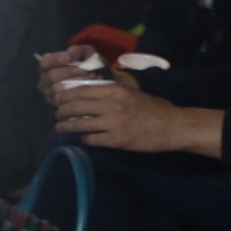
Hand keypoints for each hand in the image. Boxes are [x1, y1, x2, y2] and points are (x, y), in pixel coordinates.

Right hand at [37, 44, 98, 98]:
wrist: (98, 79)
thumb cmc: (88, 64)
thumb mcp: (85, 53)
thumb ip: (78, 51)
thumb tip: (70, 53)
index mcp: (47, 66)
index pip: (45, 62)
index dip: (55, 59)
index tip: (70, 57)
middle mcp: (45, 81)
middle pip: (51, 76)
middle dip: (70, 72)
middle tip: (86, 69)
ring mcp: (50, 94)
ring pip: (58, 89)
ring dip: (77, 82)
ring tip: (92, 77)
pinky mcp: (58, 105)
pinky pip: (65, 100)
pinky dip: (79, 92)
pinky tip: (92, 87)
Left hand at [52, 81, 204, 152]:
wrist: (173, 126)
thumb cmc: (153, 108)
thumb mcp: (131, 93)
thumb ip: (110, 92)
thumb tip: (85, 93)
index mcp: (116, 90)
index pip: (81, 90)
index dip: (65, 96)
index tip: (57, 99)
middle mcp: (112, 105)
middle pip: (75, 107)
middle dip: (61, 112)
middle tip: (57, 115)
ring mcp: (114, 123)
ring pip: (80, 124)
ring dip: (67, 126)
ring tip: (61, 127)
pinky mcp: (116, 140)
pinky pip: (91, 139)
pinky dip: (84, 138)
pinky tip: (84, 138)